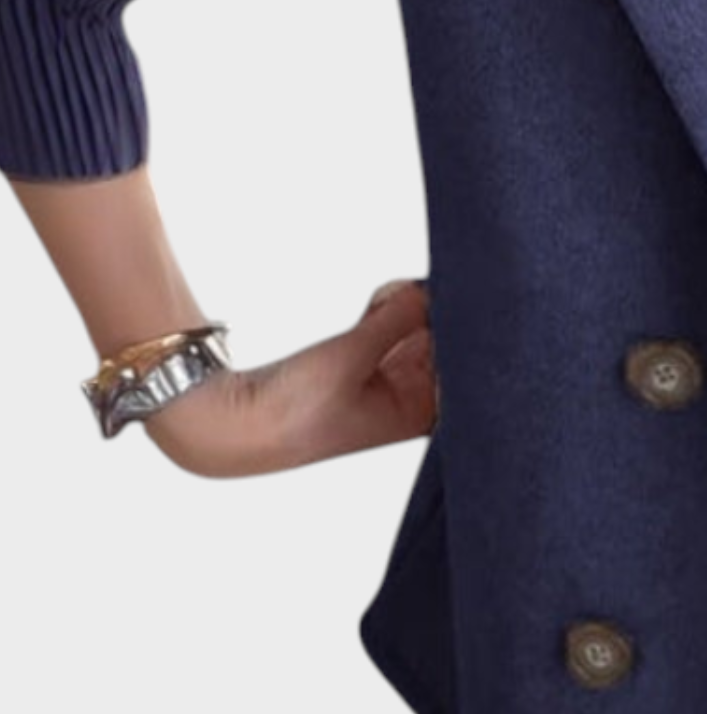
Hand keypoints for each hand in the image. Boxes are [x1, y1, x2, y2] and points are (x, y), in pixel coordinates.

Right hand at [141, 276, 437, 476]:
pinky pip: (391, 326)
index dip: (464, 328)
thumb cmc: (294, 414)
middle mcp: (411, 398)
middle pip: (445, 341)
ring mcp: (389, 378)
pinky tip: (375, 306)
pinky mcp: (365, 362)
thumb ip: (397, 319)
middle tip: (410, 294)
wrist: (234, 422)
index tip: (457, 297)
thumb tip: (427, 290)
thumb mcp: (353, 357)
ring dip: (405, 306)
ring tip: (384, 303)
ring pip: (419, 328)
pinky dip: (385, 310)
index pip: (464, 364)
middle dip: (432, 310)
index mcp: (421, 413)